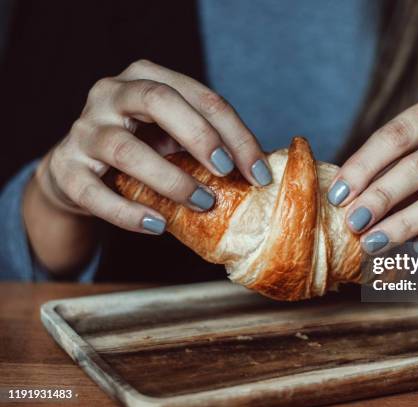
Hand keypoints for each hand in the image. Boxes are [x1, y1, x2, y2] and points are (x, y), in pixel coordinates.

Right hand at [35, 59, 270, 234]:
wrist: (79, 172)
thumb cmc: (141, 149)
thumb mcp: (173, 135)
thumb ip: (207, 142)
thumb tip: (261, 173)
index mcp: (147, 77)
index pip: (201, 96)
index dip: (235, 134)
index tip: (259, 172)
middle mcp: (111, 93)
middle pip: (158, 100)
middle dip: (200, 135)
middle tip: (227, 170)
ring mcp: (84, 129)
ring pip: (124, 147)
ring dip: (170, 178)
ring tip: (202, 203)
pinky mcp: (65, 167)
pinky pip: (93, 192)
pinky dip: (127, 212)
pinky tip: (157, 225)